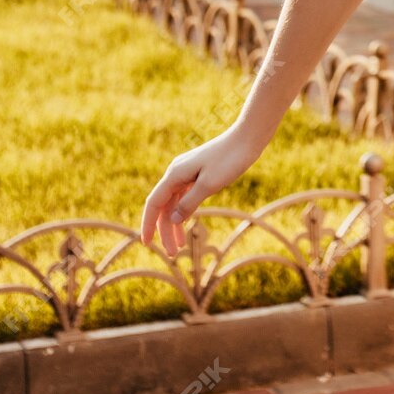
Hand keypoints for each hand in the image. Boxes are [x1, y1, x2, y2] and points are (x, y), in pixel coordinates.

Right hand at [140, 124, 268, 255]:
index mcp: (175, 174)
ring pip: (174, 203)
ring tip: (179, 246)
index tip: (147, 244)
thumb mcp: (209, 185)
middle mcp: (176, 173)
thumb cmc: (229, 159)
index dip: (148, 224)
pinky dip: (184, 212)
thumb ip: (189, 203)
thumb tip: (172, 220)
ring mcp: (186, 173)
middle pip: (164, 206)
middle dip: (165, 230)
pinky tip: (187, 224)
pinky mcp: (197, 174)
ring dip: (175, 224)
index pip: (154, 203)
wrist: (247, 138)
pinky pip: (184, 197)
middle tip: (173, 254)